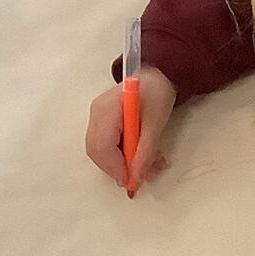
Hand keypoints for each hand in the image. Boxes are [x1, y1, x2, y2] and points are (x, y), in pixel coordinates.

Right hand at [84, 66, 176, 192]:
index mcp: (107, 109)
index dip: (115, 167)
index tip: (131, 181)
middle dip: (115, 169)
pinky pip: (105, 144)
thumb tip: (137, 177)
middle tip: (136, 179)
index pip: (103, 145)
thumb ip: (146, 151)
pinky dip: (120, 155)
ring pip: (99, 150)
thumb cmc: (157, 94)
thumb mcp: (156, 124)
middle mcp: (96, 113)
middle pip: (96, 150)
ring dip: (120, 164)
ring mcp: (97, 116)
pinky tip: (137, 156)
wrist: (158, 75)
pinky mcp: (102, 121)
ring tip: (144, 167)